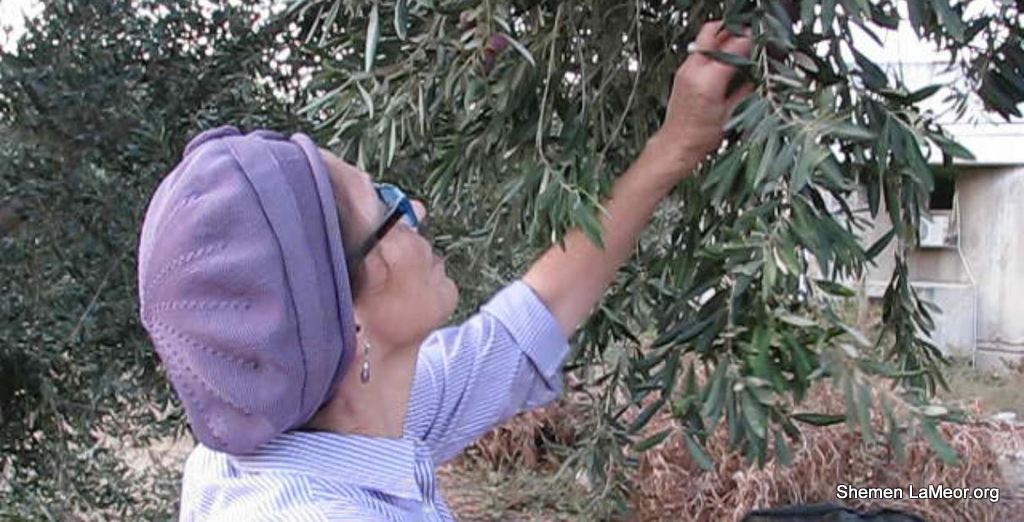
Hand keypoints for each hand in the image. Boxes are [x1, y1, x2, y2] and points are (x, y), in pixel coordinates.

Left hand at [646, 21, 753, 180]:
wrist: (676, 145)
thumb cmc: (703, 136)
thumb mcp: (730, 113)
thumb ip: (744, 89)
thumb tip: (756, 73)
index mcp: (709, 81)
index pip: (733, 48)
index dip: (749, 42)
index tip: (759, 42)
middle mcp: (693, 71)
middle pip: (712, 33)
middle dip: (731, 33)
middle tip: (746, 40)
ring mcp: (685, 70)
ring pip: (704, 40)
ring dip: (721, 41)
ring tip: (737, 51)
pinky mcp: (681, 74)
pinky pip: (699, 52)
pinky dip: (712, 52)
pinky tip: (723, 64)